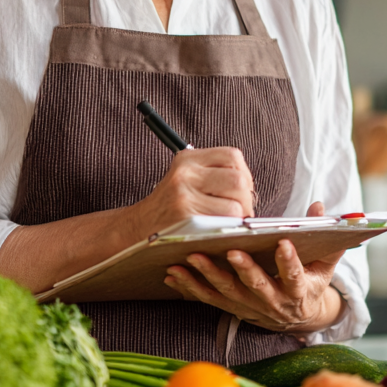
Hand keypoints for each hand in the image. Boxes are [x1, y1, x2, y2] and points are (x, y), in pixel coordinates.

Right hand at [128, 147, 254, 236]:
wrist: (136, 228)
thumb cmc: (168, 208)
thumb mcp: (185, 179)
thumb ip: (214, 175)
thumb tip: (250, 189)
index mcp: (188, 158)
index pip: (233, 156)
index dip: (245, 175)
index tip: (241, 191)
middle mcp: (185, 172)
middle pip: (238, 179)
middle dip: (246, 199)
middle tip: (241, 212)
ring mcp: (184, 194)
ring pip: (236, 202)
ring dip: (240, 216)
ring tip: (230, 223)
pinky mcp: (186, 216)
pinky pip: (225, 221)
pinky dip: (230, 228)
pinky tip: (221, 231)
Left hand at [163, 201, 346, 333]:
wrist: (299, 317)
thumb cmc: (310, 282)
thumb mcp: (325, 263)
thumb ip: (326, 237)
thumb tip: (319, 207)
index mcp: (299, 291)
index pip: (295, 275)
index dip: (289, 262)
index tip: (283, 243)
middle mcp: (273, 302)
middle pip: (256, 285)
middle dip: (244, 269)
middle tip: (231, 251)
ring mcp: (250, 307)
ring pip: (227, 292)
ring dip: (208, 275)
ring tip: (192, 257)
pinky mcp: (233, 308)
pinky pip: (209, 299)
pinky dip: (189, 287)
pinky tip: (173, 274)